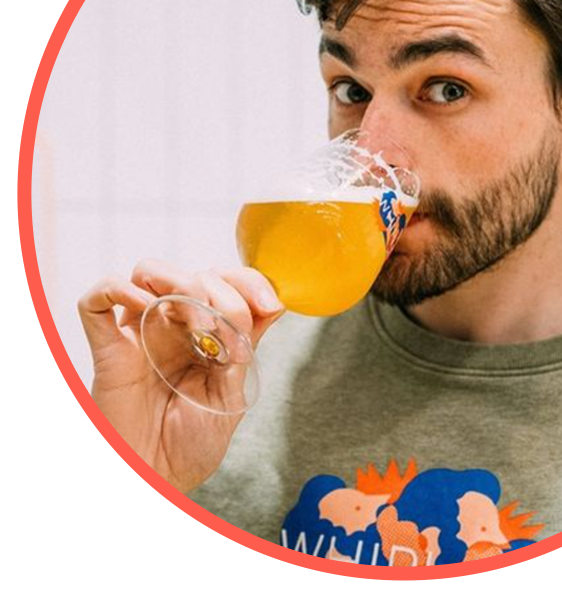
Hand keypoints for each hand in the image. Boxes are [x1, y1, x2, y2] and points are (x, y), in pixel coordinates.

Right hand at [78, 260, 282, 491]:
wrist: (152, 484)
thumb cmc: (189, 446)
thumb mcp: (232, 397)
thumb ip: (245, 348)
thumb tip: (273, 305)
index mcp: (207, 335)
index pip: (229, 281)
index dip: (251, 283)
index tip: (269, 307)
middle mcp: (174, 326)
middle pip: (198, 273)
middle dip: (224, 296)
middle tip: (228, 340)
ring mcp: (139, 332)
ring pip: (150, 270)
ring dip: (182, 284)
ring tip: (198, 329)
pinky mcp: (107, 347)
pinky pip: (97, 298)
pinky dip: (119, 289)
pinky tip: (145, 308)